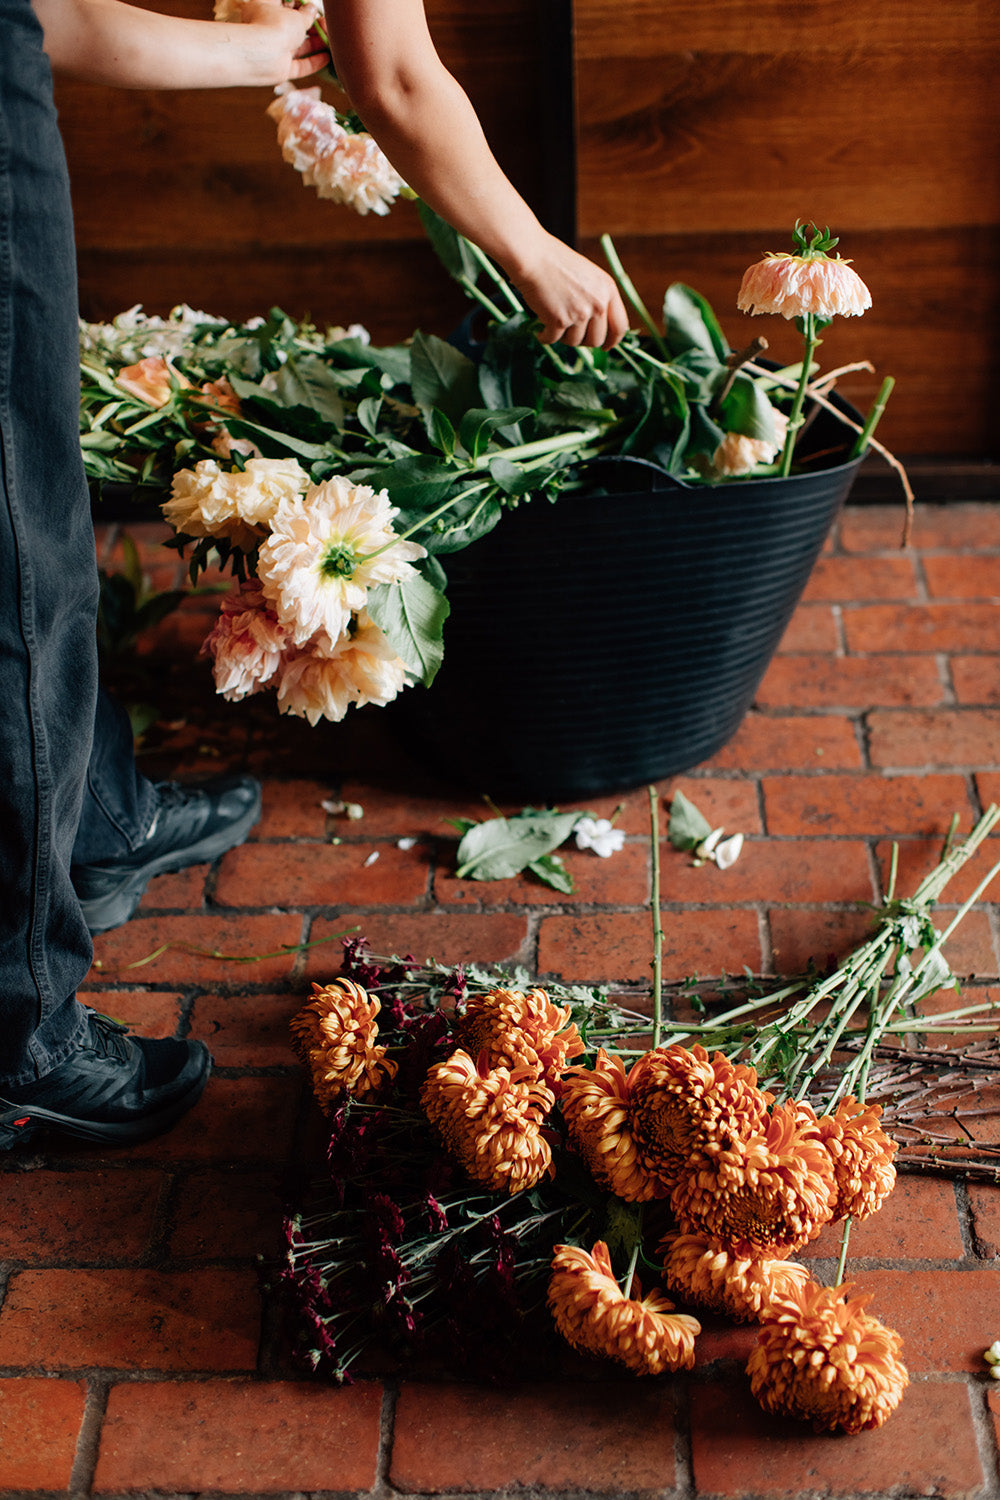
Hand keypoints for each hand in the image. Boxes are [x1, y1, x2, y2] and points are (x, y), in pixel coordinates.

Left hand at [237, 0, 329, 82]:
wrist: (264, 56)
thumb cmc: (276, 27)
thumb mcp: (297, 15)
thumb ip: (307, 14)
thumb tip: (311, 10)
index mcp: (265, 8)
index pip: (284, 2)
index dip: (299, 4)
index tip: (311, 7)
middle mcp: (268, 29)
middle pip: (293, 27)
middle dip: (311, 26)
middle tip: (325, 24)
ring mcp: (274, 50)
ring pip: (298, 46)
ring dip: (315, 43)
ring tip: (331, 39)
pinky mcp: (281, 69)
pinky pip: (299, 66)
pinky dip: (313, 62)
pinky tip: (327, 58)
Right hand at [509, 234, 629, 349]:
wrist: (533, 257)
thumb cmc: (556, 263)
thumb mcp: (589, 276)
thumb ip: (597, 298)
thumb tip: (598, 328)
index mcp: (608, 290)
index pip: (620, 326)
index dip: (613, 341)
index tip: (606, 346)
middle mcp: (598, 303)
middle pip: (596, 340)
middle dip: (582, 341)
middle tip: (569, 333)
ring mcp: (580, 313)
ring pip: (574, 342)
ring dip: (562, 336)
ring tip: (552, 320)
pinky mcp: (560, 320)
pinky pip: (553, 340)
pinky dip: (544, 336)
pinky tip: (540, 328)